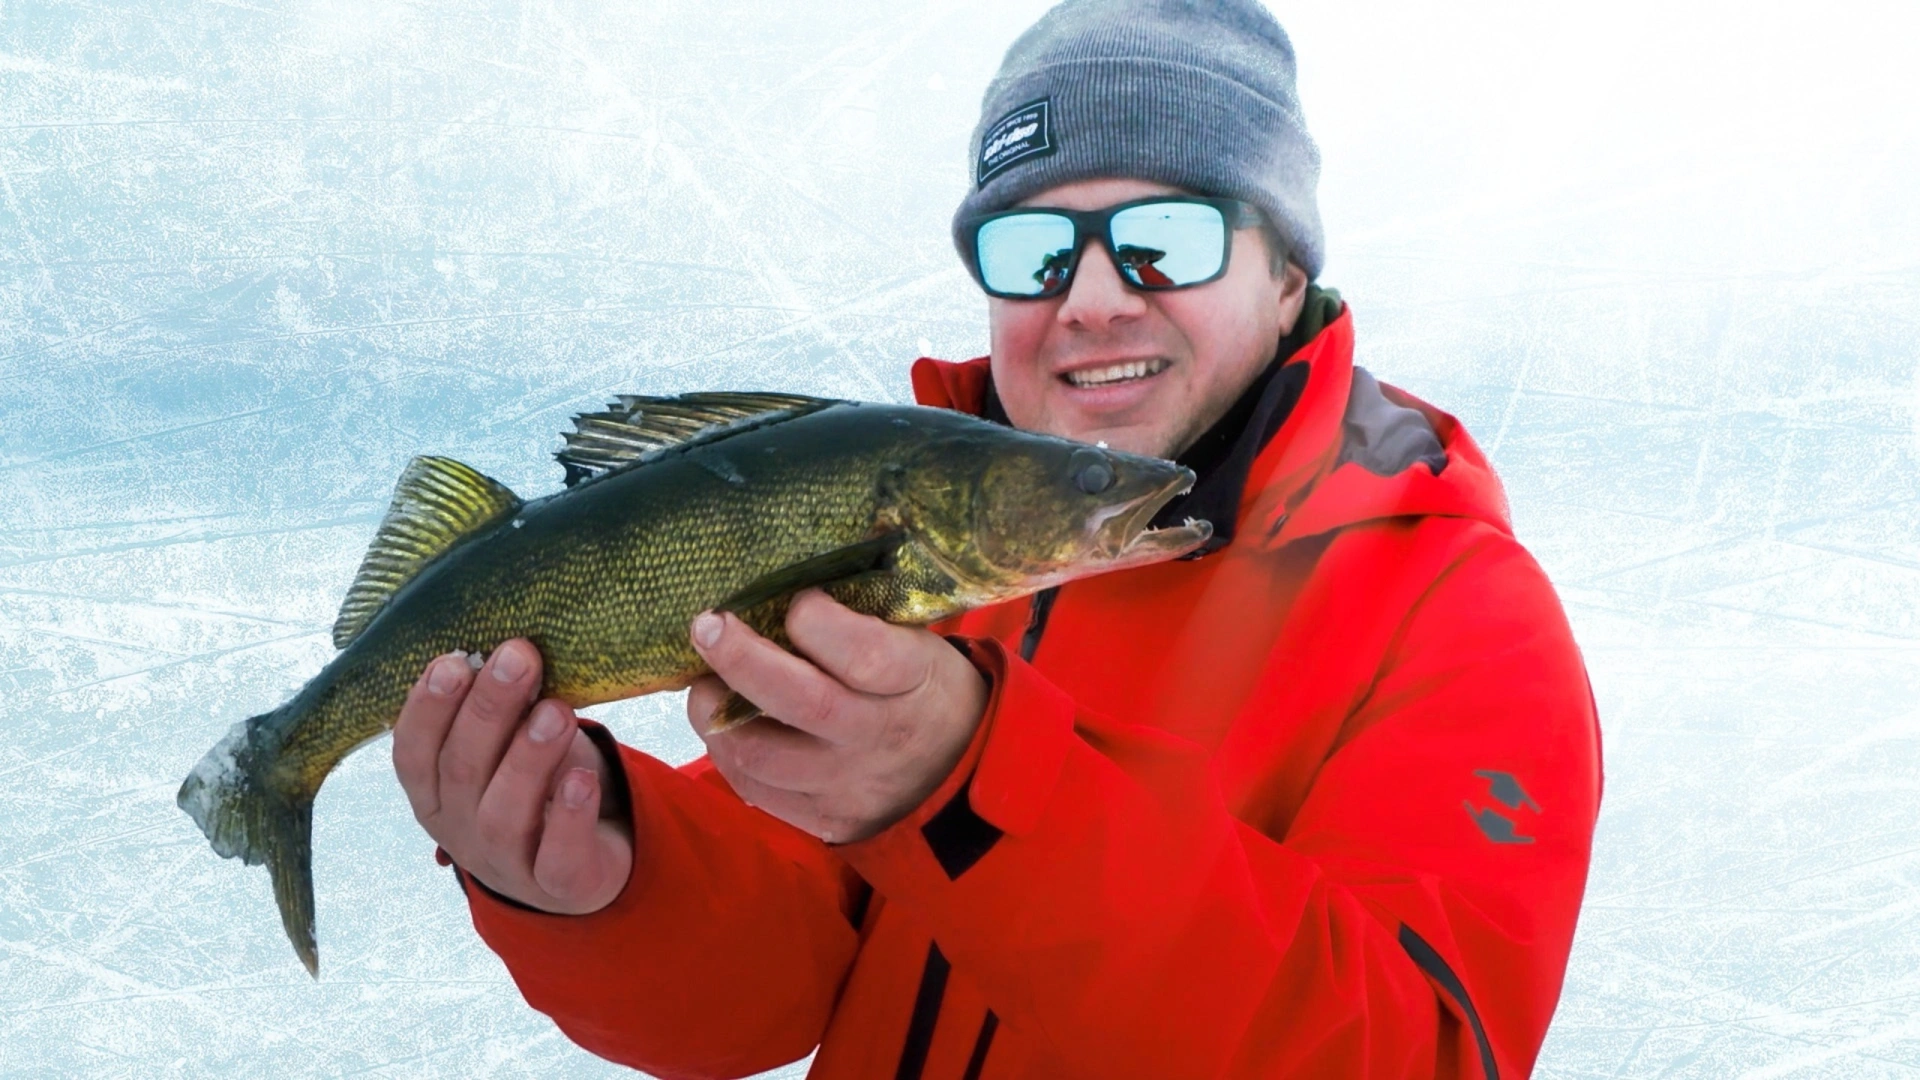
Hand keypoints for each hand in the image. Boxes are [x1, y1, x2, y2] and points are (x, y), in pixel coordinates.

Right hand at [392, 639, 632, 914]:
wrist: (584, 861)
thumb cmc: (538, 784)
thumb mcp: (510, 743)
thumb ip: (502, 708)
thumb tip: (505, 648)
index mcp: (436, 793)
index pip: (414, 753)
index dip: (428, 709)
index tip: (453, 660)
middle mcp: (461, 831)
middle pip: (462, 772)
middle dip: (488, 711)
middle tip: (518, 659)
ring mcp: (507, 863)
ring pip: (503, 814)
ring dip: (527, 758)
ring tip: (556, 712)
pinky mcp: (559, 884)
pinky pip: (557, 856)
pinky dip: (569, 816)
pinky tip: (583, 778)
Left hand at [687, 589, 988, 843]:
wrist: (958, 771)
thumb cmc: (924, 687)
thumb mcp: (917, 643)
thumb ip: (858, 622)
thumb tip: (776, 590)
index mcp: (914, 681)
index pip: (864, 654)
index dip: (817, 622)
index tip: (797, 600)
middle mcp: (880, 738)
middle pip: (801, 702)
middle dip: (740, 658)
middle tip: (707, 626)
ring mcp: (849, 786)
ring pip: (760, 755)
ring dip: (715, 713)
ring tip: (706, 684)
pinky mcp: (823, 821)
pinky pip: (754, 788)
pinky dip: (726, 750)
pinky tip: (725, 724)